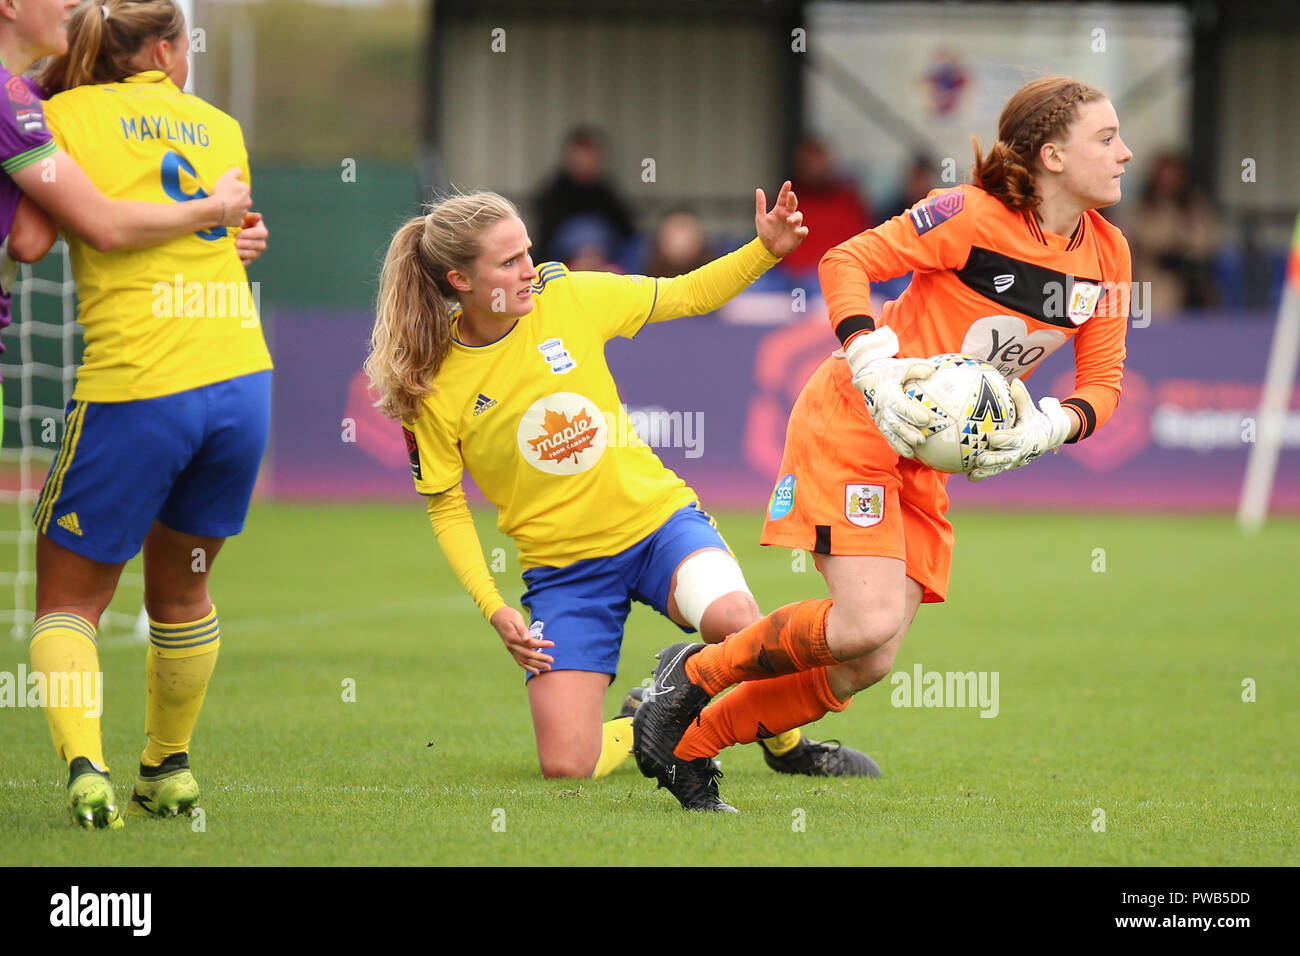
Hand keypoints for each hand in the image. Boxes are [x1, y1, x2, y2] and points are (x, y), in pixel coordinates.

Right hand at [212, 168, 252, 226]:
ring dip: (235, 208)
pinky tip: (226, 215)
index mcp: (246, 189)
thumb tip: (239, 171)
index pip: (242, 186)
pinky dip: (233, 218)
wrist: (216, 209)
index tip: (226, 189)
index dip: (233, 187)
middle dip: (236, 198)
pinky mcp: (239, 221)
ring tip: (224, 207)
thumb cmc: (221, 192)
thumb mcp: (226, 176)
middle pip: (243, 198)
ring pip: (241, 209)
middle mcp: (248, 201)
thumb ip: (235, 171)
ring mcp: (244, 212)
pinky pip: (237, 219)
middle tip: (225, 198)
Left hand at [235, 212, 267, 264]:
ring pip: (254, 254)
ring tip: (234, 249)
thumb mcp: (241, 218)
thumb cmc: (235, 223)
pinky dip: (241, 260)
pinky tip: (233, 256)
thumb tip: (259, 216)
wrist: (227, 233)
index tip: (238, 234)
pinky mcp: (249, 259)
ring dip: (244, 252)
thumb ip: (249, 217)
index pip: (262, 233)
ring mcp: (256, 252)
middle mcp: (261, 242)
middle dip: (247, 244)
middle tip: (235, 243)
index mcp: (260, 230)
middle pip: (260, 245)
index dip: (250, 235)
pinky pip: (248, 262)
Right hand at [490, 606, 553, 675]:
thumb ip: (522, 630)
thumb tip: (527, 639)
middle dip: (541, 659)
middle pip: (528, 654)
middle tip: (552, 660)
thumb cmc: (509, 615)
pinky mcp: (511, 651)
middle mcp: (511, 646)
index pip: (530, 643)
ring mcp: (511, 649)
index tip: (552, 644)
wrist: (497, 616)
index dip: (542, 644)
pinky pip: (520, 662)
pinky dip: (528, 667)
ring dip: (536, 665)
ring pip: (525, 661)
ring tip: (547, 668)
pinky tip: (536, 671)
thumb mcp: (516, 619)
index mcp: (513, 637)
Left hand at [755, 181, 807, 257]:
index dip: (785, 190)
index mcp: (779, 210)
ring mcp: (794, 225)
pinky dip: (803, 230)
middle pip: (793, 204)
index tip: (788, 183)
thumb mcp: (760, 218)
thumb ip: (761, 204)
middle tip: (791, 195)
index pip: (783, 198)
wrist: (767, 249)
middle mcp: (788, 215)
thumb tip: (759, 189)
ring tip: (789, 220)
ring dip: (795, 216)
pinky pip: (803, 230)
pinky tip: (798, 230)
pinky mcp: (797, 235)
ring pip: (799, 216)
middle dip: (793, 199)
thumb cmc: (765, 232)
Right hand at [844, 326, 936, 457]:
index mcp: (888, 394)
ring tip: (912, 454)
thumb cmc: (889, 370)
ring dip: (901, 444)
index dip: (912, 414)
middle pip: (895, 424)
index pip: (901, 406)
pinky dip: (896, 445)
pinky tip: (907, 453)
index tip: (926, 420)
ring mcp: (879, 417)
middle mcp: (882, 408)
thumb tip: (933, 370)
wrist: (866, 376)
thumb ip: (918, 368)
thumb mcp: (902, 366)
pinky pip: (887, 436)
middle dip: (908, 434)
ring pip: (890, 433)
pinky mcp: (879, 422)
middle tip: (921, 441)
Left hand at [969, 379, 1071, 480]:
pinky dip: (984, 475)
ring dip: (987, 471)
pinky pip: (995, 471)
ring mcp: (1014, 460)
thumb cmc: (1031, 418)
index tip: (993, 438)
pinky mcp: (1008, 465)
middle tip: (980, 459)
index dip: (1005, 439)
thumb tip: (1015, 382)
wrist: (1047, 437)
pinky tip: (970, 477)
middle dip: (993, 459)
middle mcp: (1020, 451)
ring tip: (973, 472)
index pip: (1014, 438)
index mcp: (1025, 436)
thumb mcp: (1029, 408)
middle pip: (1006, 457)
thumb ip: (1021, 397)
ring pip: (1000, 467)